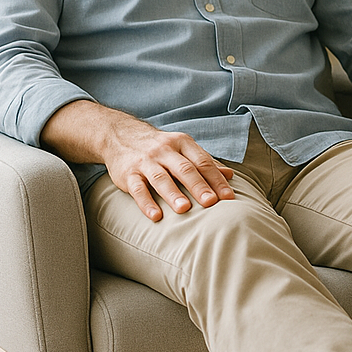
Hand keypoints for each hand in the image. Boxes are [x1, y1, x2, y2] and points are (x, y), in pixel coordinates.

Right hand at [41, 100, 235, 220]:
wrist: (121, 135)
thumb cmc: (161, 147)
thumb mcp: (183, 148)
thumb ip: (205, 161)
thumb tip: (230, 175)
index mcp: (183, 143)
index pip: (203, 162)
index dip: (217, 180)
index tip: (229, 197)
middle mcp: (165, 150)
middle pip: (184, 169)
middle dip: (199, 186)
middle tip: (212, 203)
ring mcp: (145, 161)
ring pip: (161, 178)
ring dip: (173, 194)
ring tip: (185, 209)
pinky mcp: (128, 173)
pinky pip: (137, 188)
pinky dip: (146, 202)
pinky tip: (155, 216)